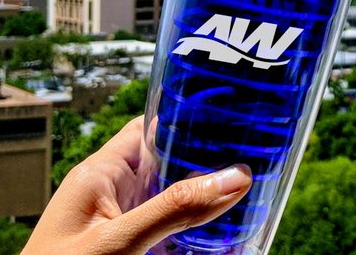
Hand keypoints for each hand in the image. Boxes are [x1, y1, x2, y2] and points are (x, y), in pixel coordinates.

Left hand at [24, 116, 251, 254]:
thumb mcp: (118, 242)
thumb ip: (172, 210)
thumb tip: (234, 176)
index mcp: (99, 174)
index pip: (149, 127)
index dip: (188, 117)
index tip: (231, 114)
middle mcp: (112, 195)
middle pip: (170, 165)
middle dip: (208, 163)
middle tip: (256, 159)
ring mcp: (121, 226)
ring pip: (174, 201)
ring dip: (207, 202)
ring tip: (253, 195)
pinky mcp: (129, 251)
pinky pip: (171, 234)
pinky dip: (197, 235)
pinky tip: (227, 237)